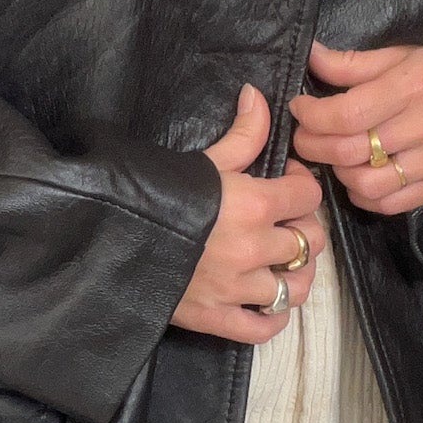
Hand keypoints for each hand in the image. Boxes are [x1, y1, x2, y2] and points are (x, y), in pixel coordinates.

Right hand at [172, 84, 326, 342]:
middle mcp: (255, 248)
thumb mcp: (204, 160)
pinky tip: (264, 302)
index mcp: (256, 204)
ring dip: (294, 275)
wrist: (111, 233)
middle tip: (282, 224)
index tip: (286, 183)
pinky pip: (265, 327)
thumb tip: (257, 95)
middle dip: (302, 229)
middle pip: (311, 242)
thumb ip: (242, 134)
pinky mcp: (217, 318)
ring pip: (297, 288)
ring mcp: (238, 288)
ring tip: (279, 265)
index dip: (302, 185)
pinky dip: (273, 318)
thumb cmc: (156, 191)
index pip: (310, 196)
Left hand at [288, 39, 422, 214]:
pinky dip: (363, 196)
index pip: (347, 114)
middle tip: (305, 136)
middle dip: (313, 145)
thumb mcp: (404, 55)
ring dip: (339, 173)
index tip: (301, 108)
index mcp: (413, 87)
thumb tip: (311, 59)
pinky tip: (357, 177)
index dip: (312, 115)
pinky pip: (389, 204)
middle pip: (350, 150)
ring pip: (366, 184)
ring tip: (335, 156)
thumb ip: (354, 64)